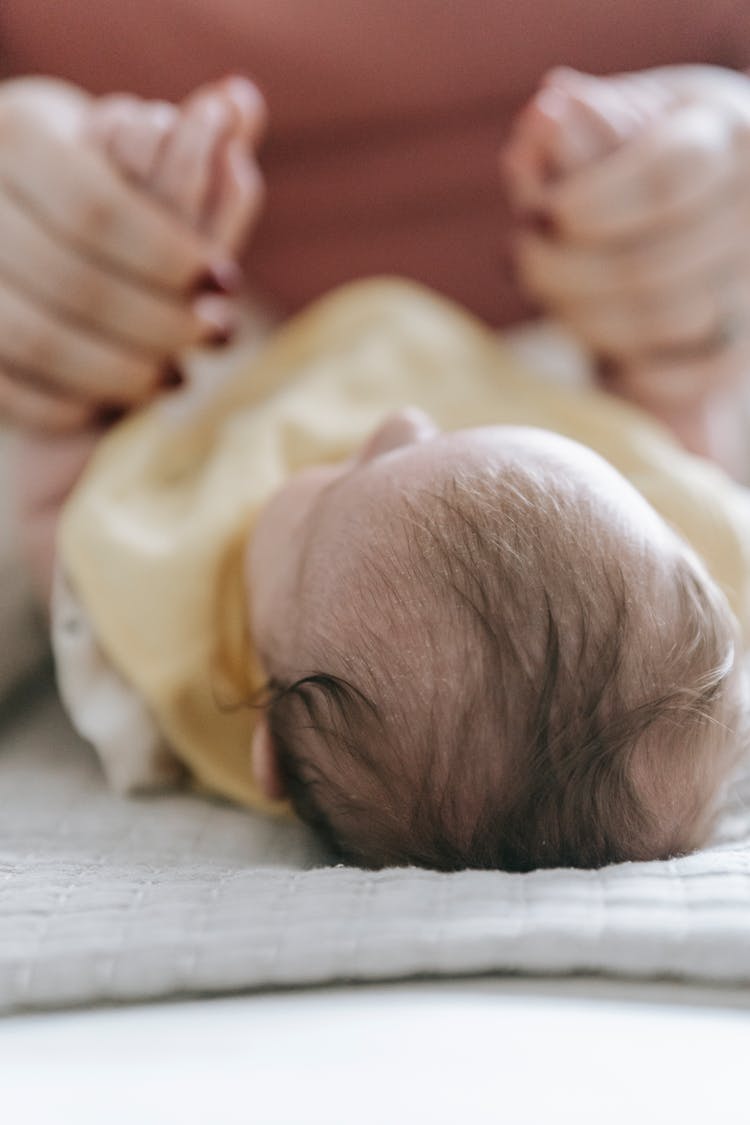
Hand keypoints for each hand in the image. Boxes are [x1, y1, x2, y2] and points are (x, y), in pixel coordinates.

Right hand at [0, 78, 242, 431]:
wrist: (19, 215)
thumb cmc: (93, 178)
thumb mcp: (135, 144)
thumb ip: (191, 144)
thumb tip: (246, 101)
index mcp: (15, 136)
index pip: (94, 209)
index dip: (167, 254)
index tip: (228, 280)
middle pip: (71, 281)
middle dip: (158, 320)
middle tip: (218, 333)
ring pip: (34, 338)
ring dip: (121, 370)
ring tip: (177, 375)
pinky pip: (6, 386)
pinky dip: (70, 403)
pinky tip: (120, 403)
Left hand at [503, 65, 749, 453]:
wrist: (714, 210)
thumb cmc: (652, 154)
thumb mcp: (628, 117)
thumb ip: (585, 122)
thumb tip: (548, 107)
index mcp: (731, 133)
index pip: (666, 177)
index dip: (594, 204)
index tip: (538, 216)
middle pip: (651, 265)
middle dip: (565, 273)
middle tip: (519, 258)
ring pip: (664, 322)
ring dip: (585, 319)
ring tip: (549, 294)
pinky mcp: (743, 347)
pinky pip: (687, 377)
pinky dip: (630, 370)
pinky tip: (596, 343)